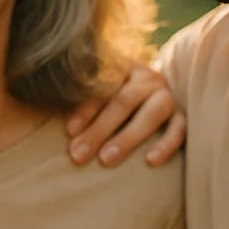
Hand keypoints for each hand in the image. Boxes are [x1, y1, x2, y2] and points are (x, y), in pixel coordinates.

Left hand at [65, 63, 185, 166]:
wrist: (154, 93)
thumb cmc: (111, 98)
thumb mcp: (98, 91)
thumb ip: (78, 100)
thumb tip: (44, 120)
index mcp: (120, 67)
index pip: (101, 87)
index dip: (84, 109)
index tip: (68, 132)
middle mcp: (146, 77)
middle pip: (122, 102)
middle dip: (98, 131)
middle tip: (78, 156)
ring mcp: (167, 94)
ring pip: (151, 114)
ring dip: (128, 137)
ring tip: (107, 160)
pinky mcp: (183, 114)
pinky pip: (179, 129)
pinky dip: (166, 144)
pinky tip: (150, 161)